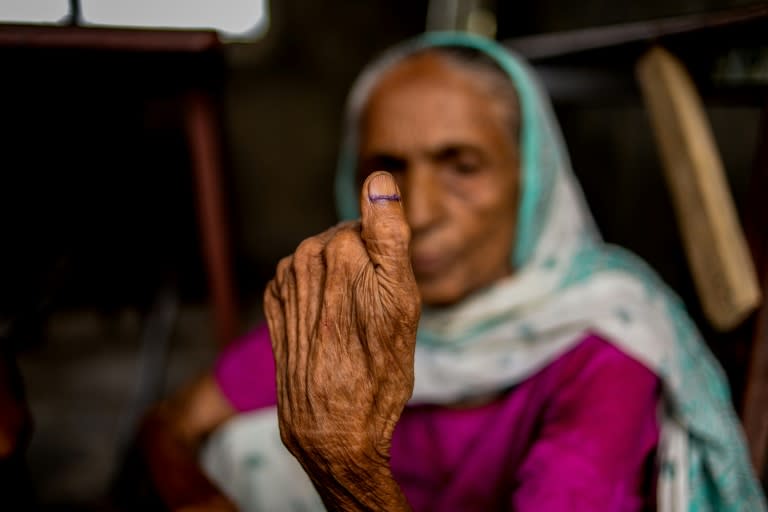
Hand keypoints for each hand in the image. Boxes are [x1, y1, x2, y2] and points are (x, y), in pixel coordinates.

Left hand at [264, 171, 419, 509]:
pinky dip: (319, 296)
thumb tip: (378, 177)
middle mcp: (305, 258)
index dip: (388, 261)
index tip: (389, 296)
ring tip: (352, 327)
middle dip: (364, 271)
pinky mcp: (275, 305)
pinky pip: (304, 281)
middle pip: (347, 244)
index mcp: (340, 248)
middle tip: (374, 317)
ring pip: (326, 262)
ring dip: (341, 286)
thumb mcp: (399, 300)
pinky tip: (330, 326)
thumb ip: (388, 232)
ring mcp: (285, 282)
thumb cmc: (378, 368)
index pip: (373, 228)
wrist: (332, 429)